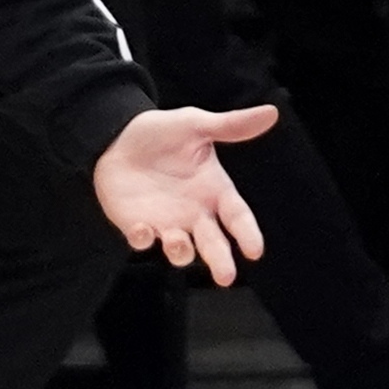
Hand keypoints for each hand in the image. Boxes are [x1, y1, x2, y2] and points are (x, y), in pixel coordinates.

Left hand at [93, 104, 275, 284]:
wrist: (117, 135)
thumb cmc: (162, 133)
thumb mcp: (196, 125)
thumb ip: (230, 126)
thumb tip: (271, 112)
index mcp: (214, 190)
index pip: (237, 216)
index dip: (247, 233)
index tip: (255, 250)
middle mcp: (195, 212)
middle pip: (214, 243)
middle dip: (220, 261)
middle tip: (226, 276)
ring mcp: (166, 222)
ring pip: (180, 249)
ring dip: (181, 251)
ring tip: (179, 243)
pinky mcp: (137, 225)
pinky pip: (142, 240)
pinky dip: (142, 239)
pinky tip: (142, 230)